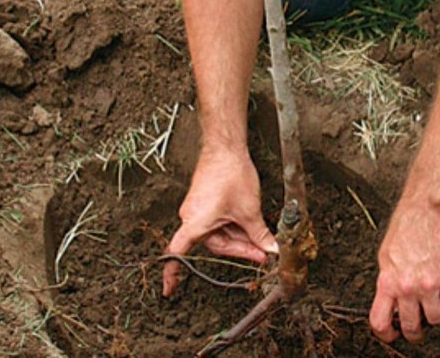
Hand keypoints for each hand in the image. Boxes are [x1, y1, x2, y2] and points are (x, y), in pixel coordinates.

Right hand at [162, 148, 277, 296]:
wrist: (226, 148)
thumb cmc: (230, 174)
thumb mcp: (249, 210)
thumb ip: (259, 234)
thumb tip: (270, 250)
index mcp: (195, 223)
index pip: (178, 254)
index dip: (173, 273)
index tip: (168, 290)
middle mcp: (192, 218)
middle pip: (215, 245)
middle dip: (240, 249)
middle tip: (263, 254)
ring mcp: (198, 210)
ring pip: (220, 234)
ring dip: (240, 237)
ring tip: (262, 238)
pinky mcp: (205, 202)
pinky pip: (219, 222)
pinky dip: (235, 226)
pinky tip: (252, 225)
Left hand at [369, 198, 439, 342]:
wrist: (427, 208)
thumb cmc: (407, 225)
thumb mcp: (386, 255)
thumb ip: (388, 281)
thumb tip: (391, 301)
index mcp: (388, 281)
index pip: (380, 321)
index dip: (385, 334)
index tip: (392, 334)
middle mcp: (408, 287)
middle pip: (411, 327)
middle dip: (414, 330)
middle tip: (417, 325)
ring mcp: (431, 285)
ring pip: (436, 320)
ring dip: (435, 314)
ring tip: (434, 302)